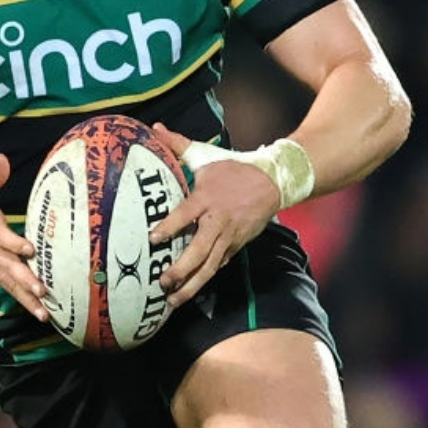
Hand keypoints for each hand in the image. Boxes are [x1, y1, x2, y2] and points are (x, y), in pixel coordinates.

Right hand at [0, 154, 46, 320]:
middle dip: (25, 279)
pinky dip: (25, 303)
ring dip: (28, 299)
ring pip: (11, 284)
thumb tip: (2, 158)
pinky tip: (41, 313)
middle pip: (9, 266)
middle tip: (42, 289)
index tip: (30, 250)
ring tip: (45, 313)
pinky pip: (10, 290)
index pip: (2, 237)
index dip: (16, 243)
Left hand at [148, 123, 281, 306]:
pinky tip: (190, 293)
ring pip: (210, 266)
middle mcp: (218, 221)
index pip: (186, 214)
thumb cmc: (233, 169)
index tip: (153, 238)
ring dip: (192, 284)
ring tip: (172, 300)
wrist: (274, 182)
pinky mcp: (236, 245)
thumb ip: (177, 144)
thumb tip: (154, 128)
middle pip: (200, 250)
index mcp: (207, 198)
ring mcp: (229, 237)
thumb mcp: (205, 156)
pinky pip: (219, 265)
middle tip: (162, 282)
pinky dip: (205, 279)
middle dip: (181, 269)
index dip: (170, 227)